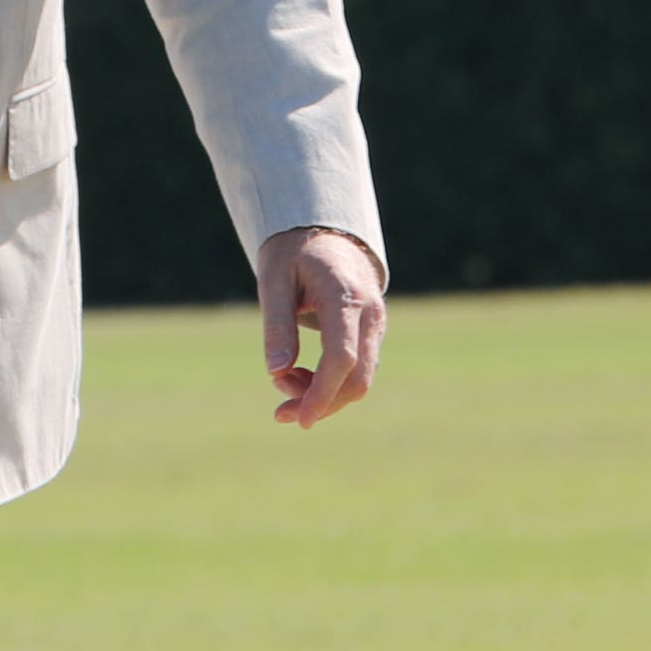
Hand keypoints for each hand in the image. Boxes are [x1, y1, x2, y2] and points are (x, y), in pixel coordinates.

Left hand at [257, 225, 386, 428]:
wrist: (325, 232)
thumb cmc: (293, 252)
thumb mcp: (273, 278)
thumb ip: (277, 324)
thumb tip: (275, 371)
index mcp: (345, 296)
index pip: (342, 357)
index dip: (322, 392)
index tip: (299, 418)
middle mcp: (370, 313)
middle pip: (357, 378)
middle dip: (321, 402)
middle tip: (280, 411)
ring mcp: (376, 324)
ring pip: (361, 379)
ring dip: (323, 394)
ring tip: (282, 380)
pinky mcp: (371, 333)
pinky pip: (358, 369)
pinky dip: (332, 383)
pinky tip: (300, 376)